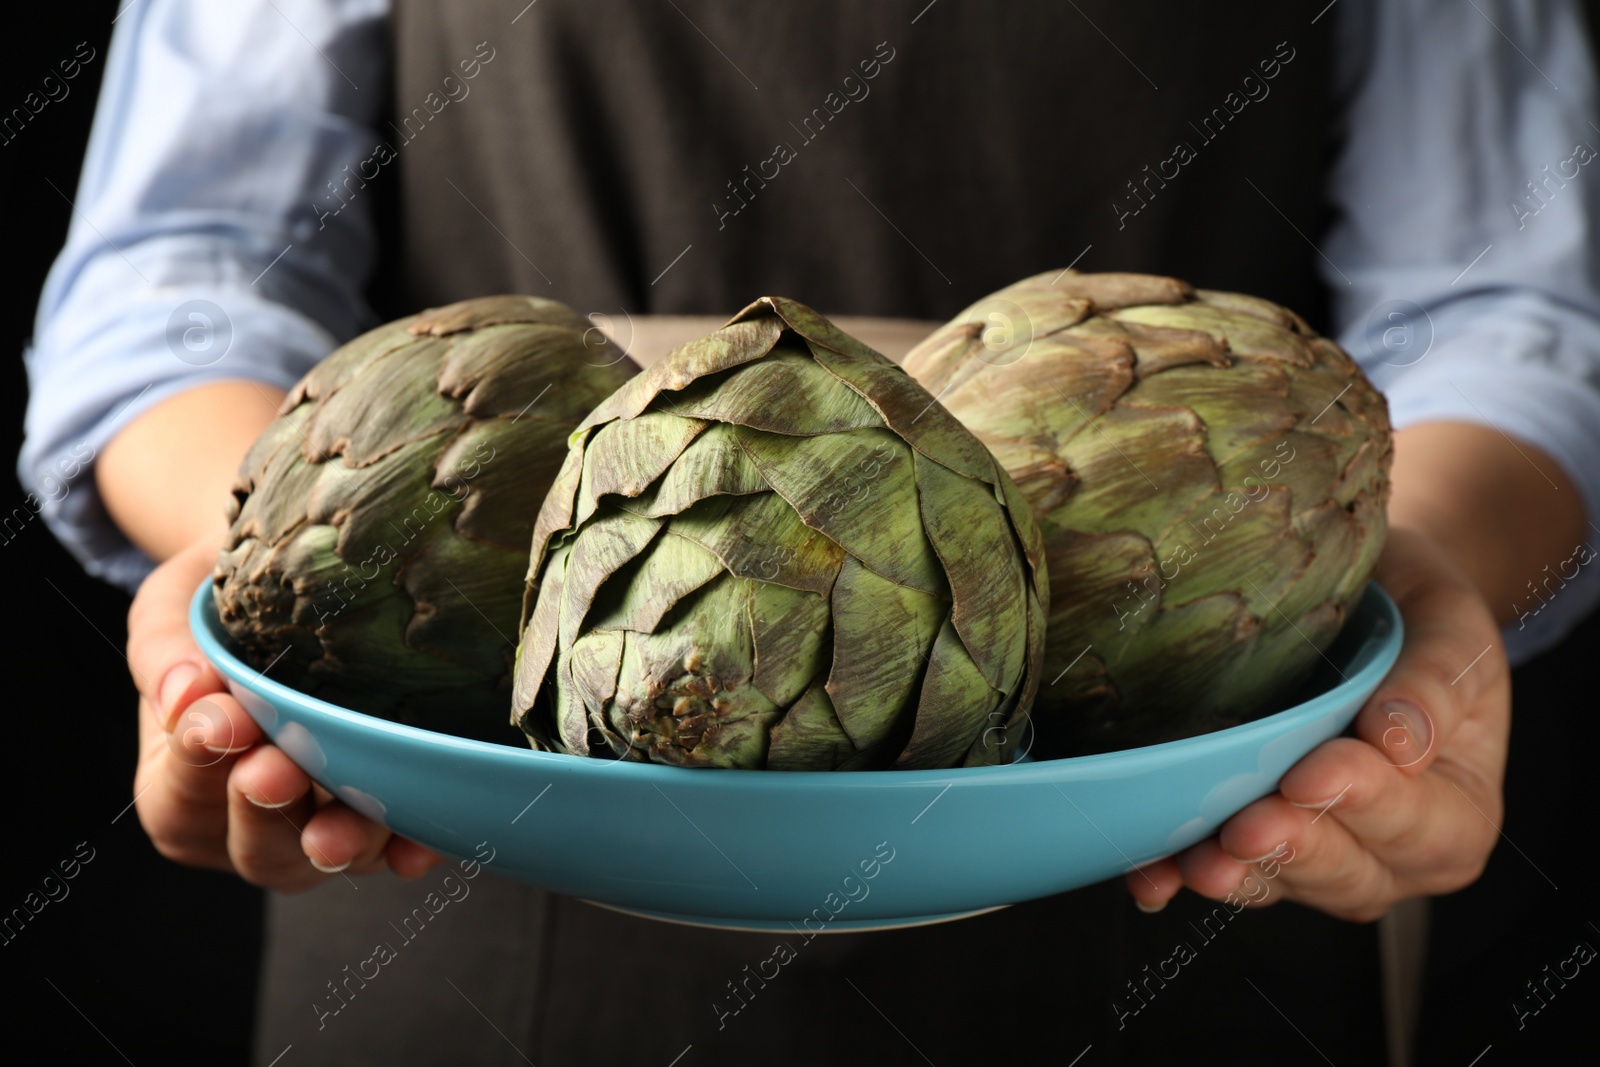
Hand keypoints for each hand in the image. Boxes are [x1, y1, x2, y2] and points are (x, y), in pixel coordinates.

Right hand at [127, 535, 441, 890]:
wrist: (299, 584)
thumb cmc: (225, 604)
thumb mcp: (175, 608)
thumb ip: (165, 650)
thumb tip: (183, 691)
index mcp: (183, 786)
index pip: (180, 800)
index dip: (197, 768)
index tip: (221, 723)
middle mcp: (250, 823)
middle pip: (255, 849)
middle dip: (266, 813)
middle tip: (275, 770)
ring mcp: (320, 828)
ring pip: (326, 857)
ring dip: (338, 841)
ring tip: (339, 825)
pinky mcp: (384, 819)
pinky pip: (399, 846)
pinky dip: (409, 848)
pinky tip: (420, 846)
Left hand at [1124, 527, 1508, 921]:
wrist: (1356, 599)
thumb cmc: (1413, 609)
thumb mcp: (1448, 625)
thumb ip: (1437, 680)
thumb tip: (1403, 740)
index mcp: (1456, 810)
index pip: (1422, 826)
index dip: (1370, 805)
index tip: (1315, 773)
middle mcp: (1389, 851)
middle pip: (1348, 873)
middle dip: (1295, 849)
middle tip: (1250, 826)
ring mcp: (1315, 856)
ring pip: (1280, 884)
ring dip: (1238, 874)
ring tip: (1201, 860)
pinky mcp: (1250, 845)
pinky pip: (1219, 870)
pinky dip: (1178, 876)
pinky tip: (1152, 876)